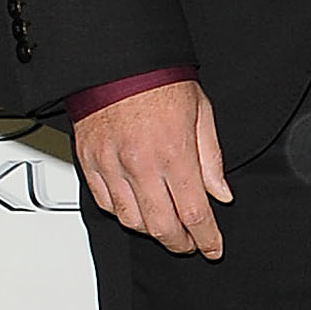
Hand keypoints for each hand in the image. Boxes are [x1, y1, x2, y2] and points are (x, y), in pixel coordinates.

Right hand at [73, 80, 231, 257]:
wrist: (117, 61)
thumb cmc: (159, 81)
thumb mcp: (201, 114)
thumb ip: (212, 160)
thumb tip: (221, 194)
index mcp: (174, 153)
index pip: (194, 213)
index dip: (206, 238)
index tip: (213, 248)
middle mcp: (140, 164)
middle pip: (161, 226)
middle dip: (180, 243)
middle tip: (191, 244)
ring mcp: (111, 166)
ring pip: (131, 220)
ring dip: (152, 231)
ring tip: (167, 228)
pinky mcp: (89, 162)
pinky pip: (105, 203)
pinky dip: (123, 214)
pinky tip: (138, 210)